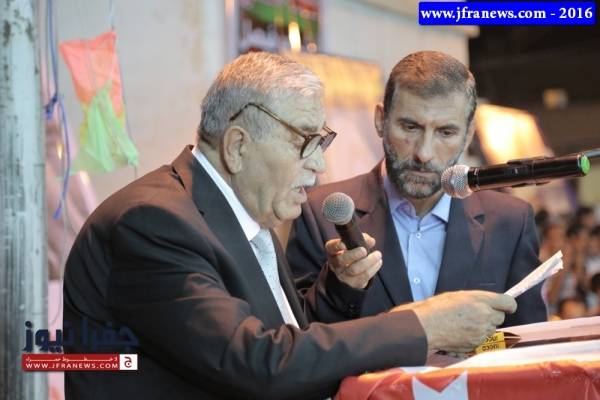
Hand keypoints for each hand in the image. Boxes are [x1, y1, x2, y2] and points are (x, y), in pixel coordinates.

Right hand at [325, 234, 381, 288]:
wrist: (347, 274)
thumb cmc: (351, 254)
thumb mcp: (352, 245)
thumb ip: (360, 239)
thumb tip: (371, 241)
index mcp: (333, 252)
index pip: (332, 248)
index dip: (337, 246)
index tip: (344, 243)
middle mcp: (335, 264)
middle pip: (342, 260)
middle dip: (353, 255)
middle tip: (364, 250)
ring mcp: (343, 275)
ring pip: (354, 270)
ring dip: (368, 261)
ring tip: (378, 254)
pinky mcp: (354, 283)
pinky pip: (364, 277)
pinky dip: (373, 269)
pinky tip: (378, 262)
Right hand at [391, 290, 516, 352]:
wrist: (426, 327)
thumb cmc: (437, 308)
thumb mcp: (459, 295)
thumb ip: (478, 299)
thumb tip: (490, 303)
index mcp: (481, 301)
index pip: (508, 303)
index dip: (506, 305)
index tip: (503, 306)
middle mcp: (485, 316)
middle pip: (500, 317)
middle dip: (491, 315)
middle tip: (475, 313)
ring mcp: (481, 333)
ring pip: (490, 329)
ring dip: (482, 326)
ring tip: (463, 323)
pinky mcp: (475, 344)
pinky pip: (480, 339)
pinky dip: (474, 336)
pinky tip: (460, 332)